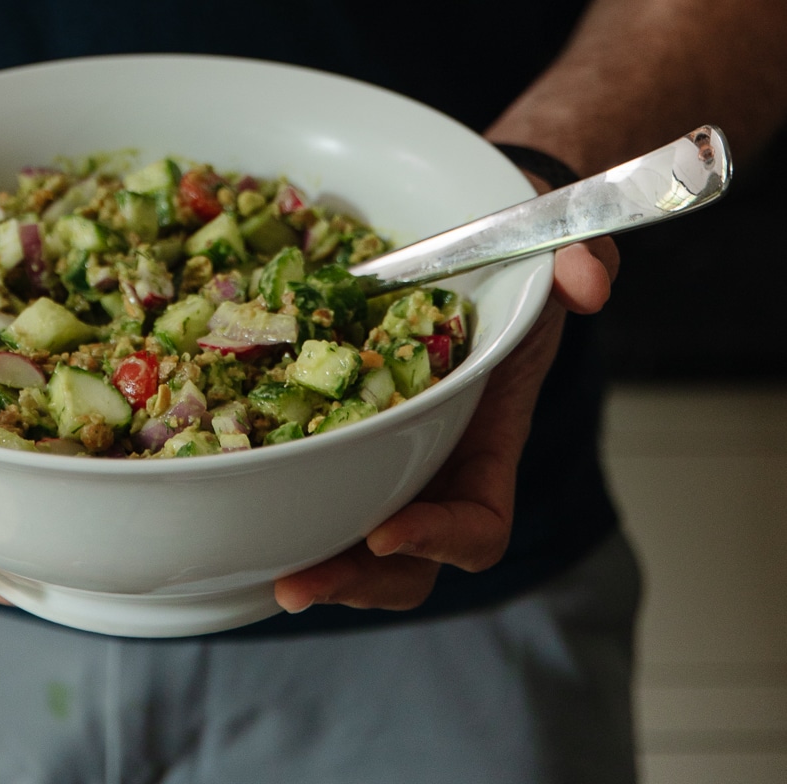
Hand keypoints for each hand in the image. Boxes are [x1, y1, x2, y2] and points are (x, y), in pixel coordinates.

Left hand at [274, 234, 617, 614]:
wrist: (478, 241)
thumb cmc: (518, 258)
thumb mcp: (551, 251)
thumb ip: (581, 258)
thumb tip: (588, 280)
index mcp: (489, 435)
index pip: (480, 520)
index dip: (441, 538)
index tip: (387, 529)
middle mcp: (438, 458)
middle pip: (409, 558)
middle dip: (359, 579)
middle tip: (301, 581)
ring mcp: (388, 445)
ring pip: (358, 535)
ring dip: (319, 562)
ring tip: (271, 573)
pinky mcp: (339, 418)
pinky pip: (314, 471)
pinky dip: (283, 495)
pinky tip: (236, 497)